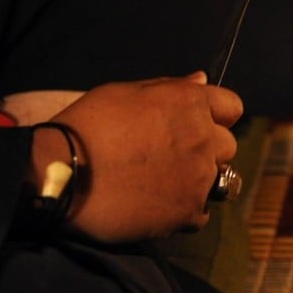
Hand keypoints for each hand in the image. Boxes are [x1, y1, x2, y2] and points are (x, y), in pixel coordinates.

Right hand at [39, 72, 241, 241]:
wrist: (60, 175)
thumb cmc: (87, 127)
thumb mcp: (125, 93)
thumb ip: (171, 87)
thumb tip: (202, 80)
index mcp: (191, 103)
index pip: (232, 107)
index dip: (215, 116)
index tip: (197, 126)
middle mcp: (203, 138)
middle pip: (227, 146)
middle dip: (207, 151)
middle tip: (172, 158)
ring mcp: (199, 176)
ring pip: (220, 180)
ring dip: (201, 182)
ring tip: (166, 185)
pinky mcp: (188, 210)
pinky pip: (201, 213)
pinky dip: (184, 212)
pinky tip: (158, 207)